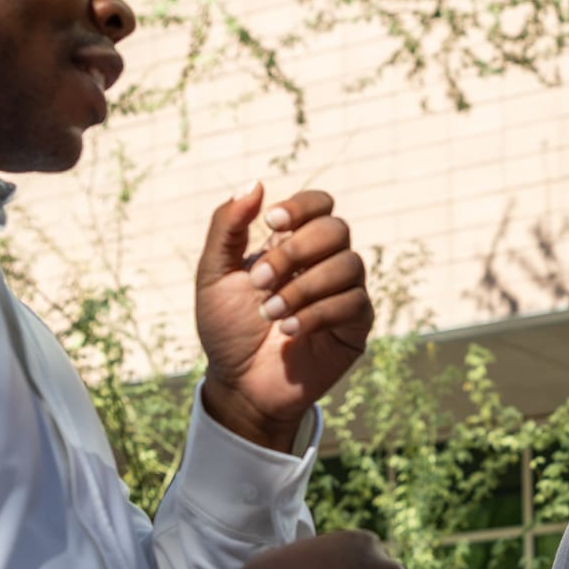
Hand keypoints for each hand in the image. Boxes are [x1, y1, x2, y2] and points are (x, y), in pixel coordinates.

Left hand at [195, 184, 372, 449]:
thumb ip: (228, 227)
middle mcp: (325, 263)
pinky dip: (317, 313)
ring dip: (303, 287)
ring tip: (270, 314)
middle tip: (260, 282)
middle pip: (337, 229)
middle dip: (296, 252)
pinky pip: (353, 303)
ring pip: (349, 265)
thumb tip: (255, 182)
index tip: (270, 224)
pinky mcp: (356, 326)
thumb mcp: (213, 274)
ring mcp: (344, 293)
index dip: (302, 206)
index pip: (320, 204)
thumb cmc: (227, 330)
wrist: (239, 385)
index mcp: (294, 244)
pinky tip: (289, 331)